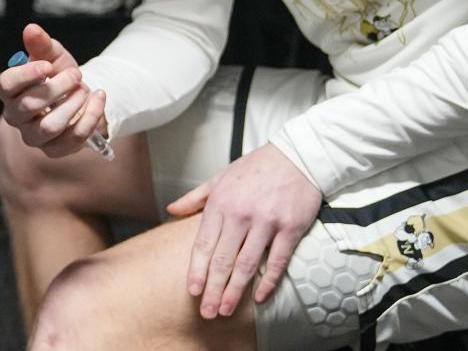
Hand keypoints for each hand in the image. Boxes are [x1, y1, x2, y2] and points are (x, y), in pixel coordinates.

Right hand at [0, 23, 107, 157]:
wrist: (80, 96)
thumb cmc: (59, 75)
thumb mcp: (53, 55)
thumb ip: (41, 44)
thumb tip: (31, 29)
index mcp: (11, 91)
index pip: (6, 85)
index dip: (25, 75)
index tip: (47, 65)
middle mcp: (17, 117)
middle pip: (29, 105)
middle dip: (58, 87)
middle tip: (76, 74)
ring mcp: (34, 136)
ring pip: (49, 127)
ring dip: (73, 105)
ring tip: (85, 89)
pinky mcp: (55, 149)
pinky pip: (73, 138)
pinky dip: (91, 116)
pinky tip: (98, 98)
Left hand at [166, 143, 322, 318]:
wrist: (297, 155)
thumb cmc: (257, 168)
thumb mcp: (221, 178)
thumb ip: (195, 197)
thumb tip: (171, 210)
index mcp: (221, 202)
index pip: (204, 244)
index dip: (197, 270)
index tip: (192, 290)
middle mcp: (241, 214)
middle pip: (223, 260)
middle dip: (212, 289)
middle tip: (206, 312)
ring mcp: (266, 222)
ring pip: (247, 264)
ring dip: (235, 291)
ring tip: (225, 310)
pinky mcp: (290, 228)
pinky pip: (277, 261)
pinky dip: (268, 282)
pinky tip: (259, 297)